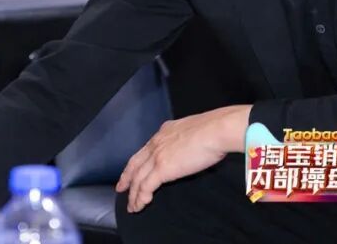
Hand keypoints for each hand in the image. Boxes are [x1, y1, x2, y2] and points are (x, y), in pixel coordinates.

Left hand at [116, 105, 250, 212]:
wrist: (216, 130)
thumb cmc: (213, 130)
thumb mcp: (191, 131)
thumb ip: (184, 140)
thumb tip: (189, 148)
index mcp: (163, 132)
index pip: (144, 150)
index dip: (136, 162)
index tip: (131, 171)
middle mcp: (156, 142)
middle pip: (135, 164)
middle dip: (126, 178)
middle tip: (121, 190)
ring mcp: (157, 155)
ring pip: (138, 178)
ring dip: (134, 194)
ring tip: (132, 206)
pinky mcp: (162, 168)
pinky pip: (146, 186)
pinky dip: (141, 197)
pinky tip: (140, 205)